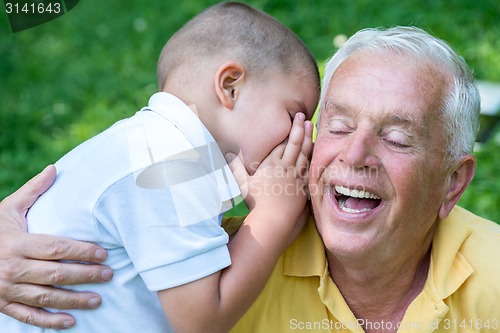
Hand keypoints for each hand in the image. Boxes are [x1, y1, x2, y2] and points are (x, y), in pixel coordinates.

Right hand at [0, 165, 111, 328]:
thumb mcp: (8, 209)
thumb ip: (32, 191)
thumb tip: (54, 169)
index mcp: (16, 243)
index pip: (55, 248)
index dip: (81, 251)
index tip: (103, 253)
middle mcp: (11, 268)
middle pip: (54, 274)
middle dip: (84, 275)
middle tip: (108, 275)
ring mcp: (6, 290)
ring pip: (45, 298)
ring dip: (73, 300)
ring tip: (98, 299)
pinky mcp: (3, 305)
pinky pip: (28, 316)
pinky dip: (49, 322)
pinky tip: (71, 322)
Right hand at [227, 113, 312, 227]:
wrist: (273, 218)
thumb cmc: (256, 202)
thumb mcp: (242, 183)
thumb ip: (235, 167)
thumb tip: (227, 153)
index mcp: (272, 164)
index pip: (282, 143)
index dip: (288, 129)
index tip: (294, 118)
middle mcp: (286, 167)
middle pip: (295, 144)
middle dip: (300, 129)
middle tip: (303, 117)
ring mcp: (296, 177)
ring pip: (305, 154)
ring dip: (308, 140)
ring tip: (311, 128)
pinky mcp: (303, 187)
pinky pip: (310, 168)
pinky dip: (313, 158)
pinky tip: (314, 153)